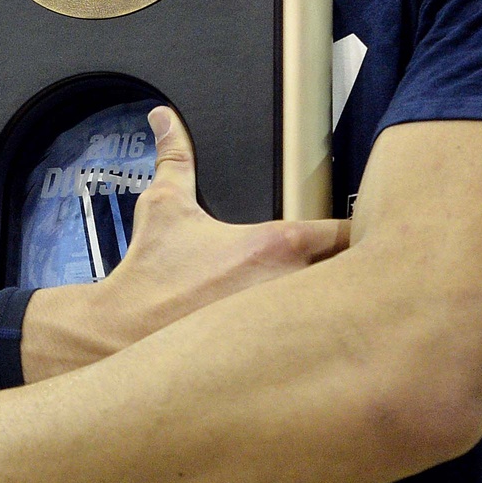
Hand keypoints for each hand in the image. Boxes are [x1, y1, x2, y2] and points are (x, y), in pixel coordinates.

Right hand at [21, 105, 349, 379]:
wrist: (120, 335)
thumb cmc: (150, 273)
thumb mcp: (165, 206)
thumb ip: (176, 157)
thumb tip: (164, 118)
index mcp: (278, 245)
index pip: (346, 232)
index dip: (359, 231)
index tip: (361, 233)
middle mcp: (293, 286)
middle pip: (355, 280)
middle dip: (360, 278)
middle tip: (358, 279)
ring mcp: (289, 330)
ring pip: (339, 320)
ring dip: (344, 318)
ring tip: (342, 320)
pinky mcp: (278, 364)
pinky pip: (317, 355)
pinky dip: (321, 353)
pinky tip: (315, 358)